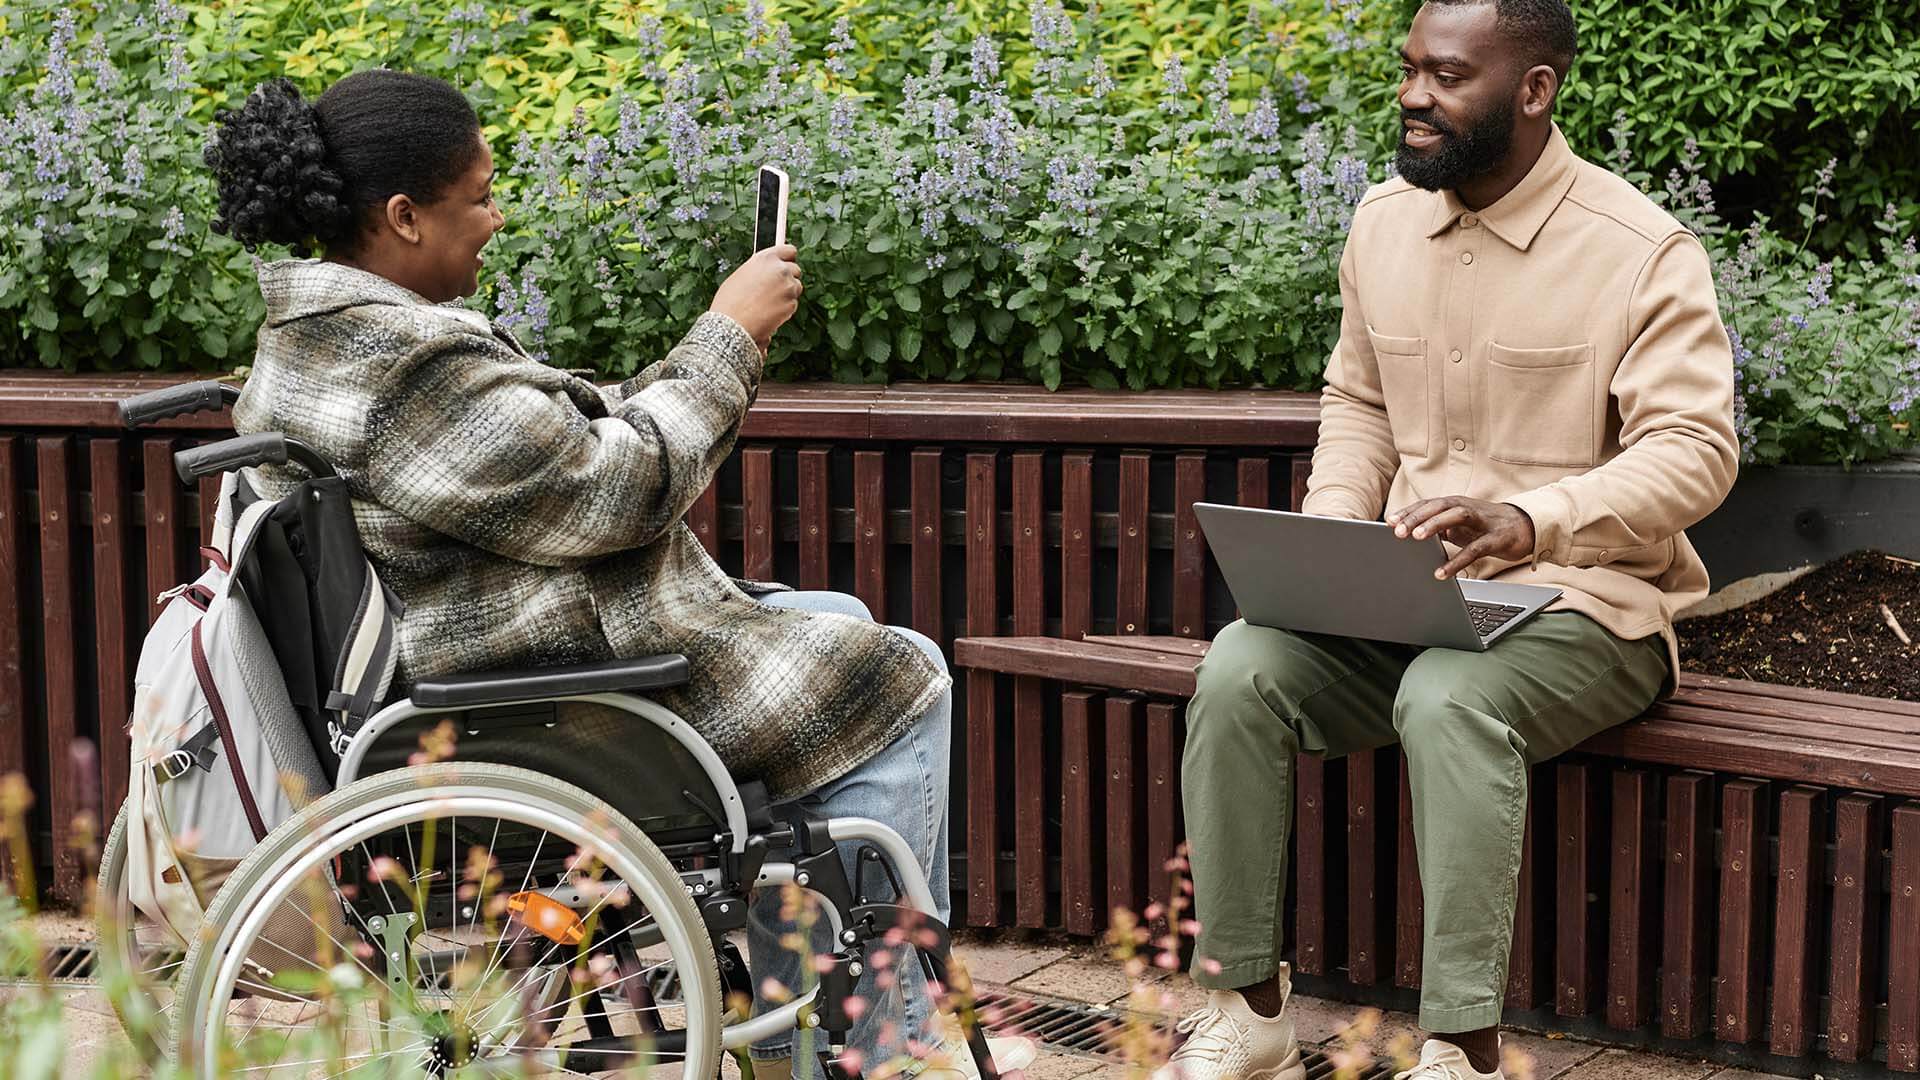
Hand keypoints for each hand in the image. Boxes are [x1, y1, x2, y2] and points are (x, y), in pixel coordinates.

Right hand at [710, 244, 801, 352]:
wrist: (731, 324)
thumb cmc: (730, 302)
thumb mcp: (742, 275)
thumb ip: (760, 270)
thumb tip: (767, 273)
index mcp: (766, 258)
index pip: (789, 251)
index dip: (788, 259)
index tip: (787, 263)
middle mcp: (780, 269)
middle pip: (795, 270)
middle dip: (788, 278)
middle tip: (774, 289)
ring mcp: (788, 287)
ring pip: (796, 288)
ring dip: (787, 294)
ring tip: (767, 303)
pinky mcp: (792, 304)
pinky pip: (793, 304)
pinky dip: (785, 309)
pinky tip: (769, 313)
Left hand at [1385, 496, 1536, 579]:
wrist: (1526, 527)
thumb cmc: (1485, 527)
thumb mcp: (1459, 527)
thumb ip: (1437, 528)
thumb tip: (1409, 534)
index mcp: (1456, 505)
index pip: (1429, 504)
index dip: (1409, 511)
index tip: (1389, 521)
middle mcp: (1468, 508)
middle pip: (1439, 506)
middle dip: (1417, 516)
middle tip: (1397, 530)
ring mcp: (1484, 521)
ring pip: (1457, 516)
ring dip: (1435, 525)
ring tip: (1416, 538)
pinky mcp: (1498, 538)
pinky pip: (1475, 549)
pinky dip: (1457, 560)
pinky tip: (1442, 573)